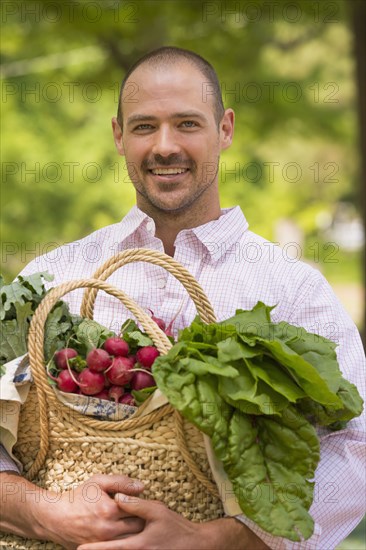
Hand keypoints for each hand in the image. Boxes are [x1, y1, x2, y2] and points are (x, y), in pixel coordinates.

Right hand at [36, 474, 144, 548]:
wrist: (55, 517)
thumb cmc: (78, 497)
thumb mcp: (98, 482)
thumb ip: (121, 482)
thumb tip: (142, 486)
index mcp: (110, 510)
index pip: (139, 510)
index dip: (145, 506)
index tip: (148, 504)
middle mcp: (108, 530)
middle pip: (138, 528)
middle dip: (143, 521)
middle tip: (146, 515)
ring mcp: (103, 543)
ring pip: (131, 541)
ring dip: (136, 533)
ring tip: (137, 525)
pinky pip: (118, 548)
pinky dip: (125, 542)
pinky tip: (125, 533)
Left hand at [76, 494, 269, 549]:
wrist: (195, 545)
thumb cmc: (176, 527)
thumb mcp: (157, 511)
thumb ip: (136, 504)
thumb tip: (118, 498)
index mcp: (138, 544)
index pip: (111, 548)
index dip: (94, 549)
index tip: (79, 549)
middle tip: (81, 549)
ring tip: (94, 548)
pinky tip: (118, 547)